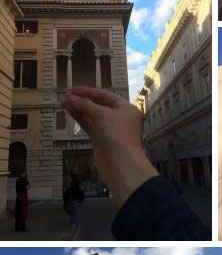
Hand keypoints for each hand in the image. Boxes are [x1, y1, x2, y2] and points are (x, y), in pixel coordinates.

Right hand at [62, 87, 157, 206]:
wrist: (121, 164)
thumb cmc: (116, 135)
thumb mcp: (102, 115)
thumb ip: (86, 105)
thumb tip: (71, 98)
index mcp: (125, 108)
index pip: (105, 96)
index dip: (89, 92)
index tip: (72, 89)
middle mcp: (119, 117)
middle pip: (99, 105)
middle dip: (82, 100)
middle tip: (65, 96)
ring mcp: (110, 130)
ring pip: (92, 116)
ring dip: (79, 109)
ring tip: (63, 102)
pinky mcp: (101, 140)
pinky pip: (90, 126)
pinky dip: (80, 119)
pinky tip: (70, 112)